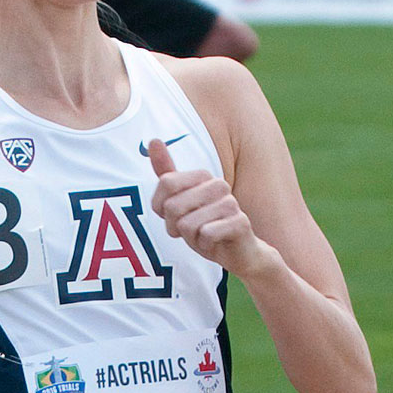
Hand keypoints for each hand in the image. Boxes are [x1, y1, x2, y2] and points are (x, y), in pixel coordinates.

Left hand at [147, 139, 272, 277]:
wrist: (238, 252)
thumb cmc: (206, 226)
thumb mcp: (181, 201)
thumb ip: (167, 174)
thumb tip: (152, 140)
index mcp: (204, 176)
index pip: (166, 183)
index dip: (161, 207)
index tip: (174, 216)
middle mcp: (219, 185)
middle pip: (173, 206)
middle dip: (175, 226)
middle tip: (191, 230)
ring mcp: (231, 203)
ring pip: (187, 224)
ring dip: (190, 238)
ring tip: (204, 236)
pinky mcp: (240, 222)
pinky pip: (206, 234)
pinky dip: (204, 244)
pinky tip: (215, 243)